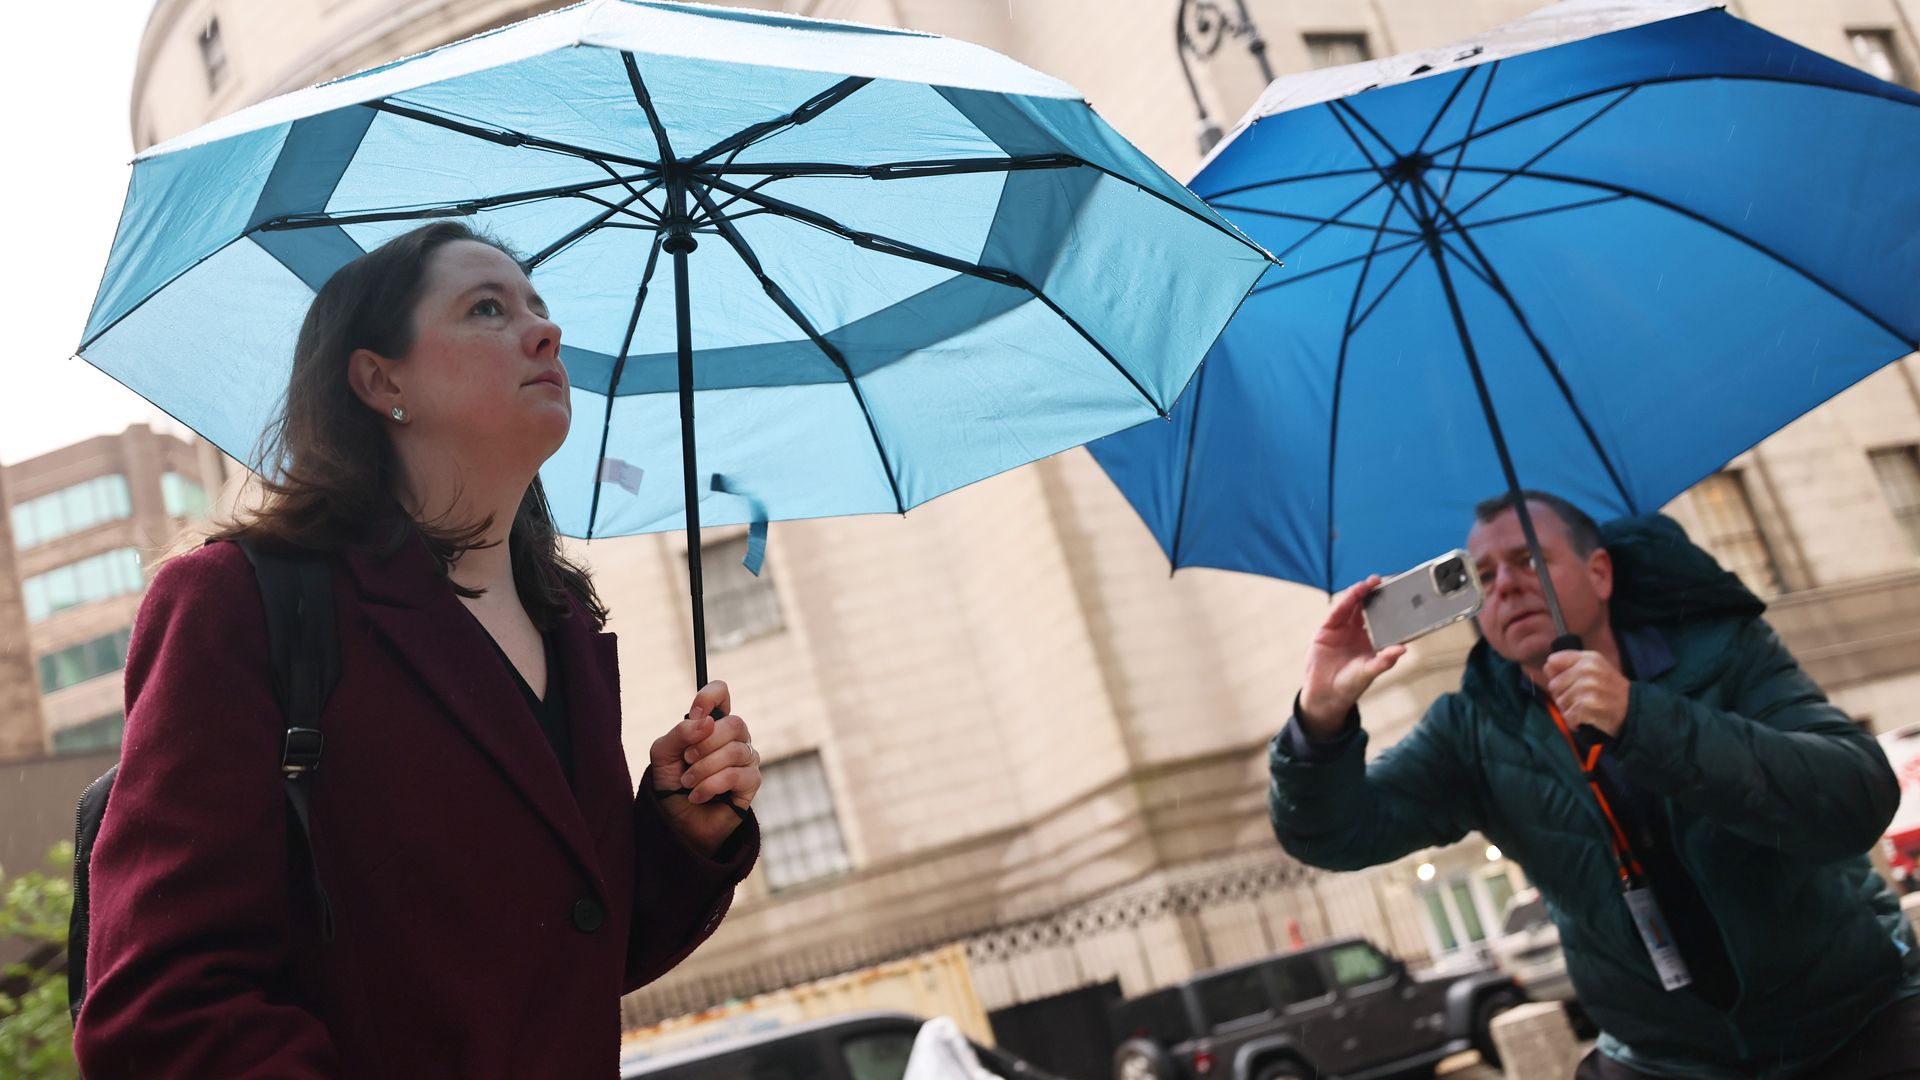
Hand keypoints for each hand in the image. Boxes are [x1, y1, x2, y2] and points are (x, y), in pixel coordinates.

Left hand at [649, 681, 760, 856]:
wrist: (676, 823)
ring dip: (704, 769)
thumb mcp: (663, 755)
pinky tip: (697, 796)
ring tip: (687, 783)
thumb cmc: (671, 785)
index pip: (722, 694)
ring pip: (735, 751)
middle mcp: (734, 738)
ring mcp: (745, 760)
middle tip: (686, 760)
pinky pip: (737, 775)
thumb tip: (707, 722)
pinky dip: (711, 785)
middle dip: (705, 743)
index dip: (711, 696)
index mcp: (712, 725)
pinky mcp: (751, 783)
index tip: (695, 713)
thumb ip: (680, 733)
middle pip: (734, 723)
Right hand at [1299, 575, 1405, 738]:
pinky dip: (1345, 602)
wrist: (1325, 695)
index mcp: (1370, 641)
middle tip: (1382, 581)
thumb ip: (1385, 660)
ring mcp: (1341, 630)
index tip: (1397, 594)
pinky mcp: (1326, 630)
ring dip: (1359, 594)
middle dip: (1373, 595)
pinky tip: (1353, 593)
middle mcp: (1357, 633)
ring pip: (1351, 607)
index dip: (1387, 607)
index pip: (1381, 620)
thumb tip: (1404, 649)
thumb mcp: (1370, 672)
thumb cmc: (1350, 686)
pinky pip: (1337, 613)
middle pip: (1366, 609)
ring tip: (1369, 583)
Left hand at [1544, 651, 1629, 738]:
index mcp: (1588, 658)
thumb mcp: (1595, 670)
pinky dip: (1575, 722)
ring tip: (1586, 710)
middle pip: (1554, 685)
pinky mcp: (1588, 705)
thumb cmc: (1612, 692)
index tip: (1569, 684)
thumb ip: (1571, 666)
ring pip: (1560, 702)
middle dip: (1563, 697)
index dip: (1557, 676)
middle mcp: (1587, 669)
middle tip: (1581, 701)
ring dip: (1570, 711)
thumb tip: (1547, 667)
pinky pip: (1568, 716)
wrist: (1636, 711)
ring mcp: (1588, 687)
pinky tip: (1586, 720)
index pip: (1553, 661)